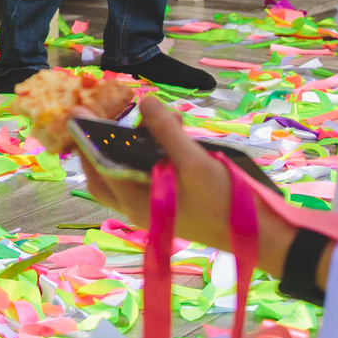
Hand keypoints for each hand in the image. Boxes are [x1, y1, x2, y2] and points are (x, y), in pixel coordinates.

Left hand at [67, 94, 243, 254]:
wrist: (261, 235)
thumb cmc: (223, 201)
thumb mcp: (193, 161)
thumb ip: (167, 131)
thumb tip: (145, 102)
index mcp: (137, 202)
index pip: (99, 169)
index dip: (87, 140)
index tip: (77, 113)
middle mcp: (141, 207)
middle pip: (107, 175)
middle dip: (105, 144)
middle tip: (107, 116)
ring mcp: (157, 206)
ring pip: (132, 173)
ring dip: (137, 145)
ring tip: (159, 116)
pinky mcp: (173, 202)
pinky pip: (152, 174)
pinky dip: (155, 153)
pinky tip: (175, 133)